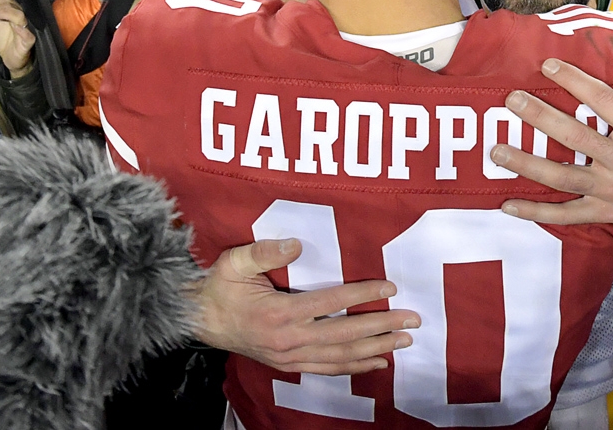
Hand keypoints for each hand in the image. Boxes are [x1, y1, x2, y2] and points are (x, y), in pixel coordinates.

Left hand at [0, 0, 35, 76]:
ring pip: (19, 16)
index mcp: (13, 11)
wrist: (9, 58)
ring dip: (2, 13)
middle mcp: (21, 17)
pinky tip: (13, 27)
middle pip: (11, 5)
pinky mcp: (28, 42)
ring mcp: (26, 29)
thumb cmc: (4, 39)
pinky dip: (21, 30)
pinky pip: (28, 35)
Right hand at [193, 239, 419, 373]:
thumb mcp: (235, 261)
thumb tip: (296, 244)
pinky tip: (377, 363)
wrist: (199, 319)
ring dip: (375, 349)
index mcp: (279, 312)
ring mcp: (290, 356)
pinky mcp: (288, 364)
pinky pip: (328, 368)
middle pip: (345, 335)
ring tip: (404, 341)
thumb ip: (264, 252)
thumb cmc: (219, 287)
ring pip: (341, 356)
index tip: (391, 287)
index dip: (363, 295)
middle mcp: (289, 339)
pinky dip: (355, 367)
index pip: (332, 303)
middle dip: (382, 327)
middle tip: (413, 320)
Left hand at [492, 40, 612, 246]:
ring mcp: (612, 192)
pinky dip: (536, 212)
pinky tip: (507, 204)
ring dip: (526, 164)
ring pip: (562, 177)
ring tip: (496, 150)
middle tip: (511, 100)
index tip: (547, 65)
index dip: (574, 80)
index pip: (603, 101)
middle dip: (540, 117)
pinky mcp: (604, 213)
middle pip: (575, 137)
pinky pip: (566, 214)